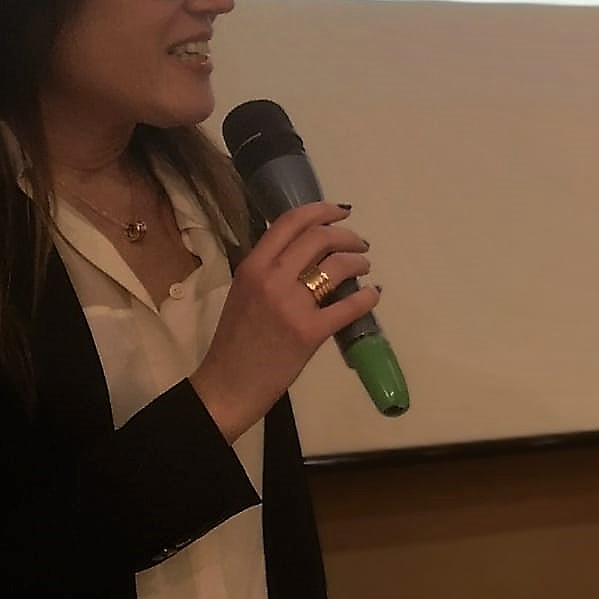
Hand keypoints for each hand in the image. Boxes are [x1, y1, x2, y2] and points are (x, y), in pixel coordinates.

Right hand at [190, 201, 376, 442]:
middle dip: (347, 236)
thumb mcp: (244, 291)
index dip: (321, 210)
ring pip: (338, 265)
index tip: (341, 211)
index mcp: (253, 266)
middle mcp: (272, 278)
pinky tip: (373, 294)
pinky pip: (349, 305)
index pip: (291, 222)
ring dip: (358, 261)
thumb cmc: (235, 340)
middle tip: (359, 243)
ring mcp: (292, 305)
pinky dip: (368, 296)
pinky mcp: (310, 332)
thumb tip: (307, 248)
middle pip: (320, 237)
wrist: (226, 388)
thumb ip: (270, 267)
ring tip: (364, 267)